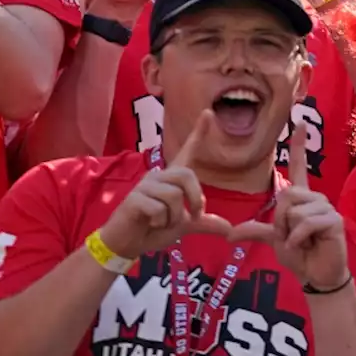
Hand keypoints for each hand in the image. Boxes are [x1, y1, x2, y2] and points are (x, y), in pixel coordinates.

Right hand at [98, 111, 232, 259]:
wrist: (126, 243)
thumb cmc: (153, 229)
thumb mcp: (183, 226)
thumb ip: (205, 223)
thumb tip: (229, 228)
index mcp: (171, 179)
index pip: (187, 151)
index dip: (199, 133)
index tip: (208, 112)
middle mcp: (158, 176)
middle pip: (187, 175)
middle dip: (194, 200)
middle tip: (189, 217)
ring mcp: (144, 186)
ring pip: (174, 196)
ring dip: (173, 217)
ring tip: (161, 221)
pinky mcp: (134, 198)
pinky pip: (159, 210)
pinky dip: (160, 223)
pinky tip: (149, 223)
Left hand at [228, 122, 350, 287]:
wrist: (317, 274)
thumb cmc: (299, 254)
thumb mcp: (273, 240)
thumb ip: (254, 230)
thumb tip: (228, 234)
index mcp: (302, 198)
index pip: (298, 167)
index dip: (297, 146)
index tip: (299, 122)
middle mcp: (315, 198)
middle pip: (285, 195)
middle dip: (279, 221)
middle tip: (289, 236)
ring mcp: (326, 208)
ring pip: (293, 211)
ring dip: (289, 232)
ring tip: (300, 241)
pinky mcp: (334, 221)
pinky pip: (304, 223)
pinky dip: (297, 239)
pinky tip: (305, 246)